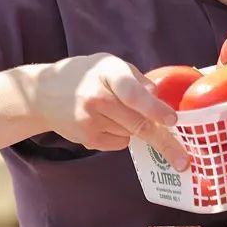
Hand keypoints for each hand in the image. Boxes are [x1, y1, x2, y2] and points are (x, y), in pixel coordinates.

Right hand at [30, 53, 188, 169]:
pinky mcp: (86, 138)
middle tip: (184, 162)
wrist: (42, 93)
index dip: (155, 108)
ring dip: (136, 128)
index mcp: (108, 72)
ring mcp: (90, 120)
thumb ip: (137, 79)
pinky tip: (105, 121)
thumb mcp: (110, 64)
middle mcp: (98, 97)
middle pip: (138, 123)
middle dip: (165, 143)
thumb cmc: (86, 75)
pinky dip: (122, 135)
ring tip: (116, 112)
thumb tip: (160, 99)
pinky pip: (119, 143)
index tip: (172, 121)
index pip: (134, 93)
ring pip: (132, 134)